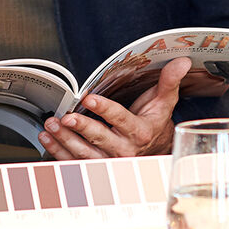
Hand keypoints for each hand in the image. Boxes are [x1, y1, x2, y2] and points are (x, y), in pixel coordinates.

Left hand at [40, 56, 189, 158]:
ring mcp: (109, 160)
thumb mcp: (164, 102)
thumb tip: (181, 62)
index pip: (120, 119)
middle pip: (100, 139)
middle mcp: (124, 150)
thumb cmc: (155, 123)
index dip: (104, 109)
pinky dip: (58, 151)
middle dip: (81, 127)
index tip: (89, 99)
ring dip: (65, 139)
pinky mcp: (96, 166)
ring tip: (51, 126)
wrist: (156, 151)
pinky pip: (75, 162)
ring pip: (85, 153)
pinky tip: (47, 139)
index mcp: (140, 132)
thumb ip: (169, 82)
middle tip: (66, 117)